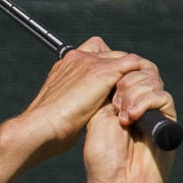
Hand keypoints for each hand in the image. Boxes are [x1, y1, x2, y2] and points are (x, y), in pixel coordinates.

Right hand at [23, 36, 145, 157]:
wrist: (40, 127)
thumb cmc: (47, 129)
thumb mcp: (62, 111)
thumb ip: (76, 102)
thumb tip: (83, 114)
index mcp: (65, 66)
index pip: (93, 52)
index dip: (105, 66)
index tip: (109, 86)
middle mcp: (78, 58)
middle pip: (113, 54)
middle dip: (123, 72)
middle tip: (130, 95)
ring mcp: (91, 62)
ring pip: (126, 58)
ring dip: (134, 76)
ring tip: (138, 97)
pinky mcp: (104, 72)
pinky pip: (135, 64)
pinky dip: (141, 77)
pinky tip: (142, 95)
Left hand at [83, 55, 176, 182]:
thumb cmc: (103, 158)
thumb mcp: (99, 120)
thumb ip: (109, 96)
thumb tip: (119, 74)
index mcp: (120, 103)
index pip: (126, 73)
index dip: (119, 74)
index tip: (107, 91)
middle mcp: (138, 106)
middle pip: (142, 73)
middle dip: (127, 83)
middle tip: (115, 105)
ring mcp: (154, 114)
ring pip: (153, 82)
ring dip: (134, 94)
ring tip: (122, 116)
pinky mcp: (168, 123)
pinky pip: (164, 98)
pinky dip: (146, 101)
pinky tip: (132, 117)